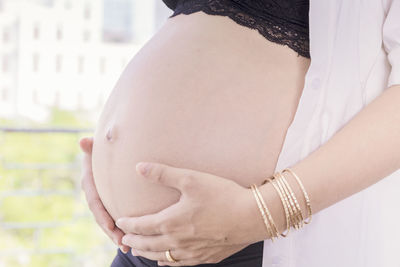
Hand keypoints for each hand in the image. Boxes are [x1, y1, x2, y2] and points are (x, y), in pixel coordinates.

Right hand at [79, 136, 129, 253]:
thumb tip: (83, 141)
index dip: (102, 214)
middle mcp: (94, 193)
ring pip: (108, 221)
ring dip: (116, 234)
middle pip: (101, 216)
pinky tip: (132, 241)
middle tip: (122, 241)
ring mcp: (102, 200)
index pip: (95, 201)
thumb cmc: (105, 148)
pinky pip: (115, 218)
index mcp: (90, 182)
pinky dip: (122, 230)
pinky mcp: (110, 203)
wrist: (112, 153)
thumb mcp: (99, 148)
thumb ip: (93, 147)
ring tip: (128, 246)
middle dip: (110, 230)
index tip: (110, 225)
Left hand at [116, 162, 263, 265]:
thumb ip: (163, 174)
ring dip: (147, 254)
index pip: (142, 226)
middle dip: (134, 241)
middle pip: (148, 245)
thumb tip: (138, 167)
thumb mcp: (191, 179)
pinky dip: (168, 263)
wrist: (251, 216)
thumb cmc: (222, 195)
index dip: (128, 224)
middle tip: (124, 238)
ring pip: (162, 257)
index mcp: (172, 222)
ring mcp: (192, 252)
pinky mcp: (206, 257)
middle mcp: (178, 241)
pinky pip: (180, 264)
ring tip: (139, 251)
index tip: (120, 221)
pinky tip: (167, 261)